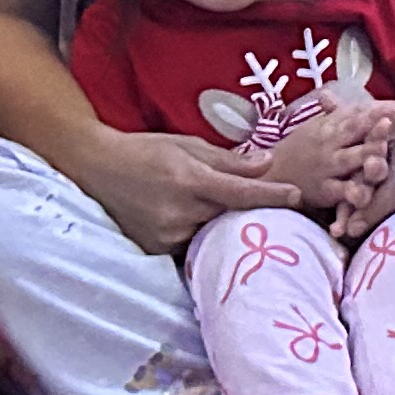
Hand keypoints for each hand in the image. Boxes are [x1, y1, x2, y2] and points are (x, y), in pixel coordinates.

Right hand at [87, 128, 300, 255]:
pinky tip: (197, 224)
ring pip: (211, 234)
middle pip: (230, 218)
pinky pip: (191, 244)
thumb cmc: (146, 150)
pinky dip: (199, 235)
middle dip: (249, 213)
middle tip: (271, 209)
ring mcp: (166, 234)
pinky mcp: (157, 249)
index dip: (272, 195)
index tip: (297, 196)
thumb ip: (228, 160)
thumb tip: (267, 164)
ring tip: (222, 214)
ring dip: (222, 226)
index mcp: (190, 179)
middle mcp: (179, 210)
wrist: (98, 167)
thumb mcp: (188, 145)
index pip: (240, 192)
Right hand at [270, 98, 394, 210]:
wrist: (269, 174)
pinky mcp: (324, 190)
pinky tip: (364, 198)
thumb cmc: (302, 148)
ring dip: (365, 157)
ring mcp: (327, 166)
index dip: (379, 109)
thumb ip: (342, 113)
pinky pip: (340, 193)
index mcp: (332, 124)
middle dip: (372, 127)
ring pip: (349, 161)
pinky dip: (351, 195)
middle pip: (354, 132)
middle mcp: (330, 142)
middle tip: (391, 123)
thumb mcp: (319, 126)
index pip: (357, 113)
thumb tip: (368, 96)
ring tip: (380, 156)